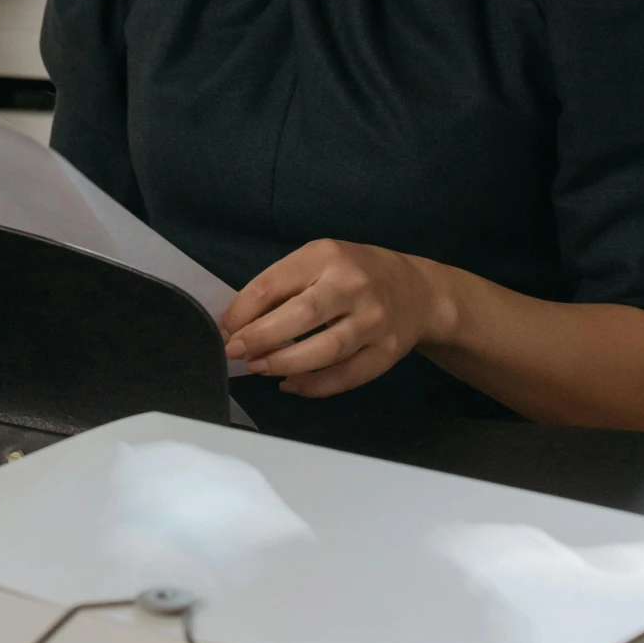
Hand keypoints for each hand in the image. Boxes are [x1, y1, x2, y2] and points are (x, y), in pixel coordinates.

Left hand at [220, 239, 452, 398]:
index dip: (244, 310)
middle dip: (261, 338)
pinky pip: (346, 376)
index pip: (275, 284)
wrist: (416, 290)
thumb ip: (282, 285)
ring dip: (284, 363)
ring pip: (325, 350)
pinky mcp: (387, 352)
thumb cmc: (354, 272)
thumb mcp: (319, 261)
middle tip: (235, 351)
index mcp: (327, 256)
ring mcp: (374, 321)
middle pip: (301, 316)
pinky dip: (314, 386)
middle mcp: (353, 286)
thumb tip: (237, 320)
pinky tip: (290, 384)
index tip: (226, 328)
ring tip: (258, 368)